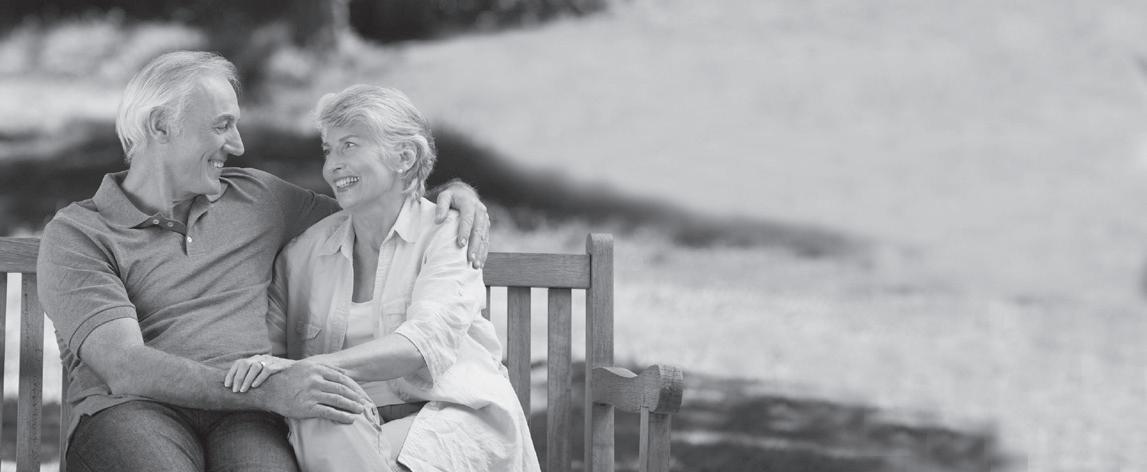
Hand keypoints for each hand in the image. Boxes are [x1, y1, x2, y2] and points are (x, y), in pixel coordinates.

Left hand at [224, 354, 294, 392]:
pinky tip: (255, 386)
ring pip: (254, 367)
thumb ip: (251, 377)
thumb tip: (236, 388)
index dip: (231, 374)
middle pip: (244, 364)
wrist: (297, 371)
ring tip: (243, 390)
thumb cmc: (276, 377)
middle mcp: (260, 357)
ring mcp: (269, 360)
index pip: (238, 363)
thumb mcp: (261, 374)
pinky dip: (259, 378)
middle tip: (235, 391)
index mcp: (254, 359)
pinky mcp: (278, 365)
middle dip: (238, 378)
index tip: (227, 385)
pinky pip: (266, 370)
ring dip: (246, 379)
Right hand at [259, 361, 373, 423]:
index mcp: (317, 369)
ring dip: (352, 407)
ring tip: (360, 411)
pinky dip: (342, 416)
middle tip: (364, 403)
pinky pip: (329, 412)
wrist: (269, 390)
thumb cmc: (288, 379)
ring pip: (338, 400)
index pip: (342, 378)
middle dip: (356, 397)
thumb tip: (343, 373)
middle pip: (342, 389)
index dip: (354, 387)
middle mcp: (315, 380)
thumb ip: (324, 369)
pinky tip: (350, 420)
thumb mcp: (306, 367)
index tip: (361, 393)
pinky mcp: (307, 407)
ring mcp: (312, 394)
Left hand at [434, 180, 489, 268]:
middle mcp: (480, 211)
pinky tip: (480, 263)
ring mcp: (485, 220)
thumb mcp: (444, 196)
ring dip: (480, 252)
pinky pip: (486, 241)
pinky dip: (483, 252)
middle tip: (469, 259)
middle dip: (475, 246)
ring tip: (476, 265)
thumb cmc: (451, 197)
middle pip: (478, 230)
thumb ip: (441, 206)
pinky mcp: (486, 227)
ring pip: (484, 237)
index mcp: (469, 203)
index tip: (460, 244)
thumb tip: (438, 219)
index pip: (468, 218)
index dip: (465, 231)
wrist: (464, 193)